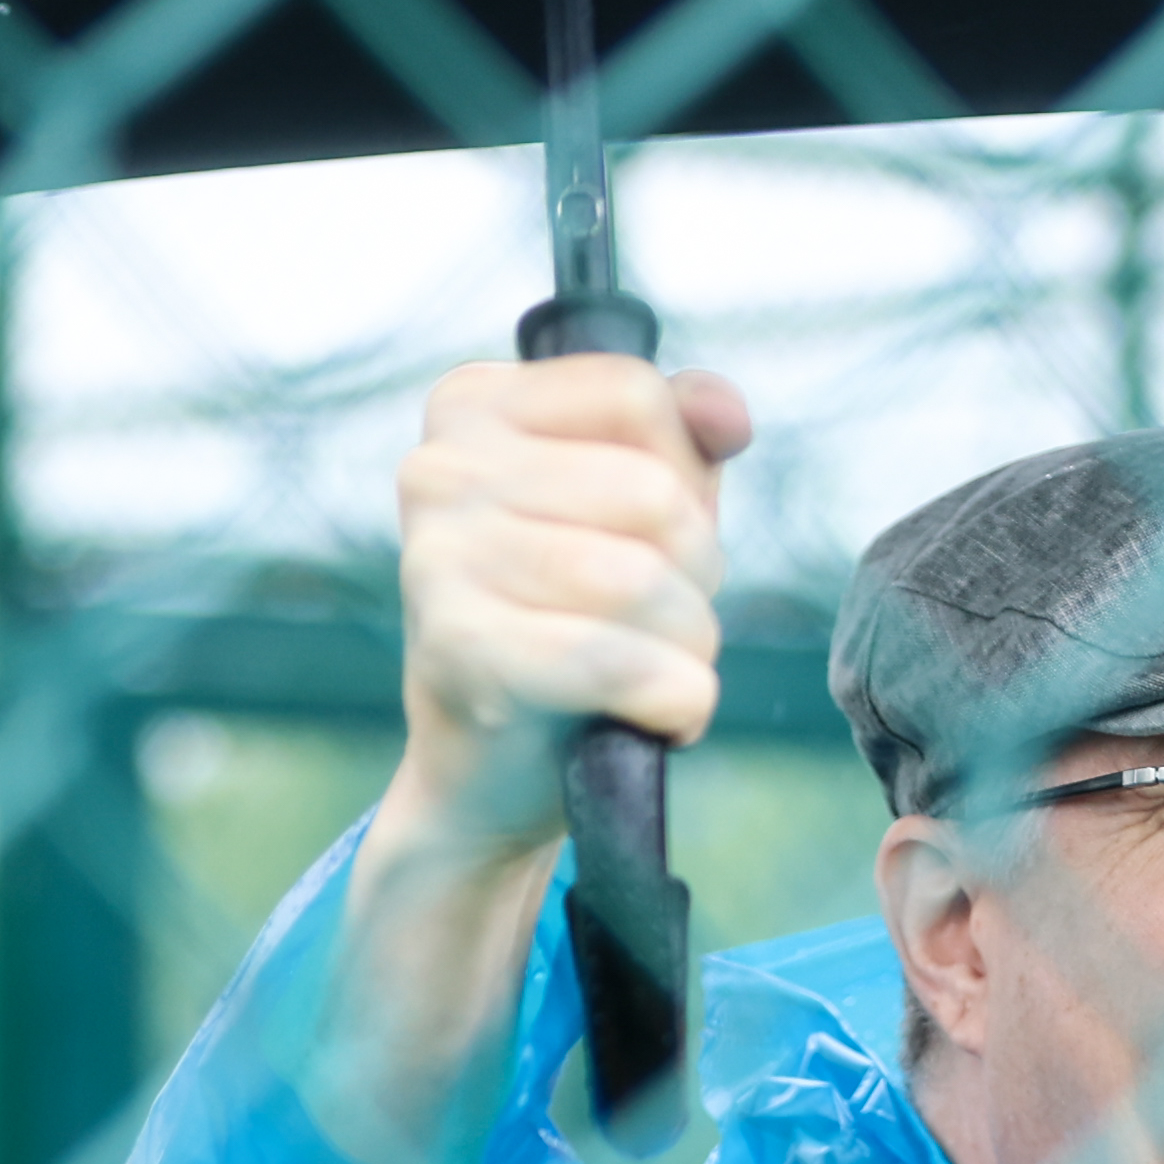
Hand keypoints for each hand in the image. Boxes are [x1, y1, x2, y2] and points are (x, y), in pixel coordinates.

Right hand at [380, 354, 753, 872]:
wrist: (494, 769)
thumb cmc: (574, 620)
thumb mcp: (638, 510)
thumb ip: (685, 437)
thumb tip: (726, 412)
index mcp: (473, 407)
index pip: (636, 394)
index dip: (684, 479)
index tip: (648, 538)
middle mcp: (438, 468)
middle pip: (652, 491)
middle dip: (694, 573)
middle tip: (656, 623)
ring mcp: (436, 556)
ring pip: (645, 579)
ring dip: (688, 646)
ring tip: (653, 672)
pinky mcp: (457, 647)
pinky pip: (620, 661)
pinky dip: (676, 701)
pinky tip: (654, 716)